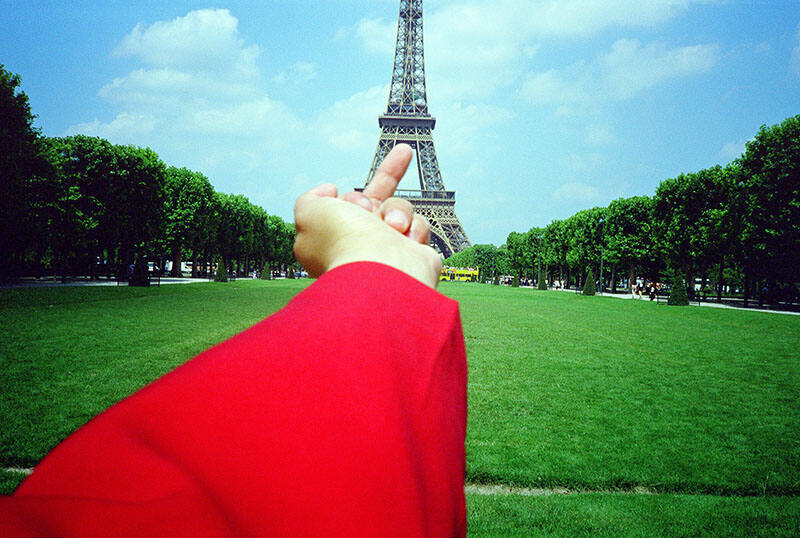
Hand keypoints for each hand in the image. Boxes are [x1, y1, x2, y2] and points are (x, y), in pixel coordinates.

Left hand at [294, 144, 441, 287]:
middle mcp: (361, 243)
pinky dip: (414, 227)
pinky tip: (407, 239)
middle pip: (375, 199)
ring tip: (393, 226)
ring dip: (397, 210)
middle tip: (404, 150)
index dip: (344, 197)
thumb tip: (330, 190)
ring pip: (399, 208)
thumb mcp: (309, 212)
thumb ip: (311, 198)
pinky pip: (419, 224)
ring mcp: (388, 248)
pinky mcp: (414, 253)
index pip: (343, 205)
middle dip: (390, 173)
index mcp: (334, 237)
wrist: (382, 272)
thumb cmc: (344, 240)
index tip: (336, 192)